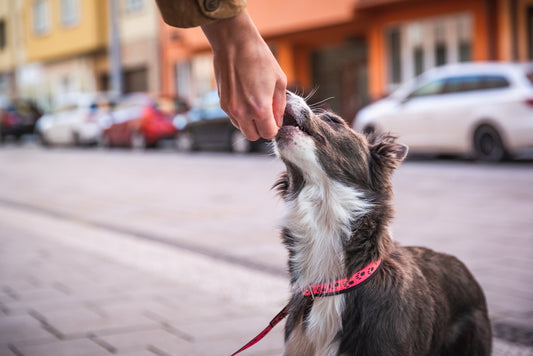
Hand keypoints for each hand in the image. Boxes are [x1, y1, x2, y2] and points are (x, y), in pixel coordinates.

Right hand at [202, 10, 286, 140]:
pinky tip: (244, 97)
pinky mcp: (222, 102)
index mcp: (260, 108)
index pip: (268, 134)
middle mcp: (242, 112)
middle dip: (261, 129)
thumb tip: (278, 120)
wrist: (234, 43)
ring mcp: (230, 108)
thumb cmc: (259, 58)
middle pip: (253, 136)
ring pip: (241, 128)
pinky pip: (233, 117)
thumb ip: (279, 105)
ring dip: (249, 122)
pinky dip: (240, 114)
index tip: (275, 118)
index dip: (273, 127)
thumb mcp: (279, 81)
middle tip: (266, 115)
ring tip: (254, 104)